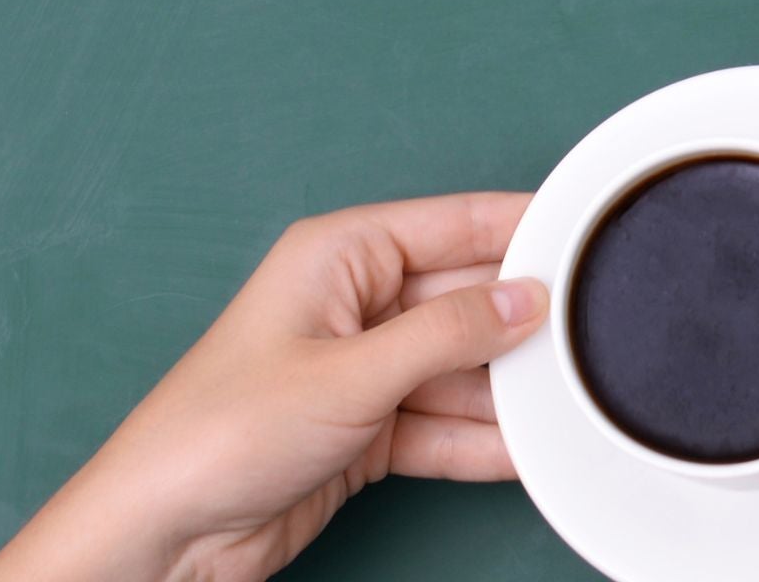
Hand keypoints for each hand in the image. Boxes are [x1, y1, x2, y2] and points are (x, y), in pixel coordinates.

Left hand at [0, 197, 548, 581]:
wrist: (163, 535)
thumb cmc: (216, 434)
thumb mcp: (351, 374)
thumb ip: (449, 334)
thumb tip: (526, 298)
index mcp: (338, 256)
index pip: (455, 224)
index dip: (525, 228)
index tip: (592, 236)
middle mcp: (354, 305)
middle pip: (466, 300)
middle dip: (524, 324)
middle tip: (595, 337)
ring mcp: (363, 371)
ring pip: (463, 369)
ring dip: (510, 392)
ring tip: (573, 402)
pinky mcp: (367, 431)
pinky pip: (445, 425)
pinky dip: (484, 441)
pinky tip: (529, 449)